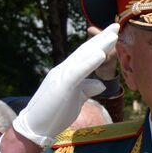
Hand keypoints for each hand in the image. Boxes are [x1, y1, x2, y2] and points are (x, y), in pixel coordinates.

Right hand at [11, 24, 119, 148]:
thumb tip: (100, 84)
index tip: (114, 34)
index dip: (100, 44)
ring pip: (82, 57)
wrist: (35, 126)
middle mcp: (64, 70)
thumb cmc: (54, 113)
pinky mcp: (61, 86)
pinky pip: (77, 71)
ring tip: (113, 34)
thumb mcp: (76, 99)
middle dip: (102, 38)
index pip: (86, 55)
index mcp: (68, 73)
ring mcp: (61, 76)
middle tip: (117, 25)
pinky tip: (100, 53)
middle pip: (86, 51)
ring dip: (99, 45)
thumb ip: (86, 88)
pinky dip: (89, 62)